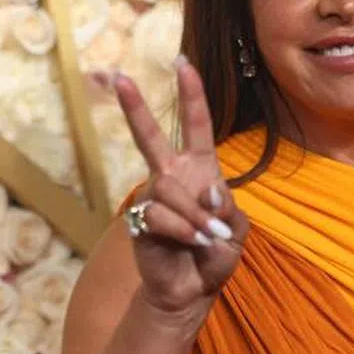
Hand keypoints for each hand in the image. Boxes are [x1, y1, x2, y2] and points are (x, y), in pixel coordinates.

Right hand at [113, 56, 247, 317]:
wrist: (191, 289)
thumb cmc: (215, 255)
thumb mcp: (235, 229)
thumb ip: (226, 207)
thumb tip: (206, 192)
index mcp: (200, 169)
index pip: (196, 126)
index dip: (191, 95)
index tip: (182, 65)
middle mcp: (173, 176)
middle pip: (151, 137)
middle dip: (135, 107)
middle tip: (118, 77)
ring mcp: (154, 197)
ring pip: (171, 191)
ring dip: (195, 218)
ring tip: (207, 239)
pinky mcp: (141, 220)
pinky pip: (162, 216)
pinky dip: (184, 231)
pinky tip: (191, 243)